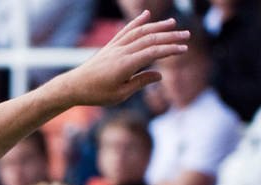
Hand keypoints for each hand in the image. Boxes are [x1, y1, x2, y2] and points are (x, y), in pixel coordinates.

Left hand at [50, 13, 189, 107]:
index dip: (170, 49)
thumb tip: (160, 74)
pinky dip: (137, 22)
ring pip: (139, 32)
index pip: (153, 52)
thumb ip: (140, 82)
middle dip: (170, 36)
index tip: (184, 49)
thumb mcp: (120, 94)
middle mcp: (122, 51)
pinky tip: (146, 15)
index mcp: (126, 64)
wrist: (73, 86)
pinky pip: (125, 31)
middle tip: (187, 35)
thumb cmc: (96, 94)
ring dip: (157, 26)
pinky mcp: (110, 46)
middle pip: (150, 39)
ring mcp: (115, 47)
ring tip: (172, 23)